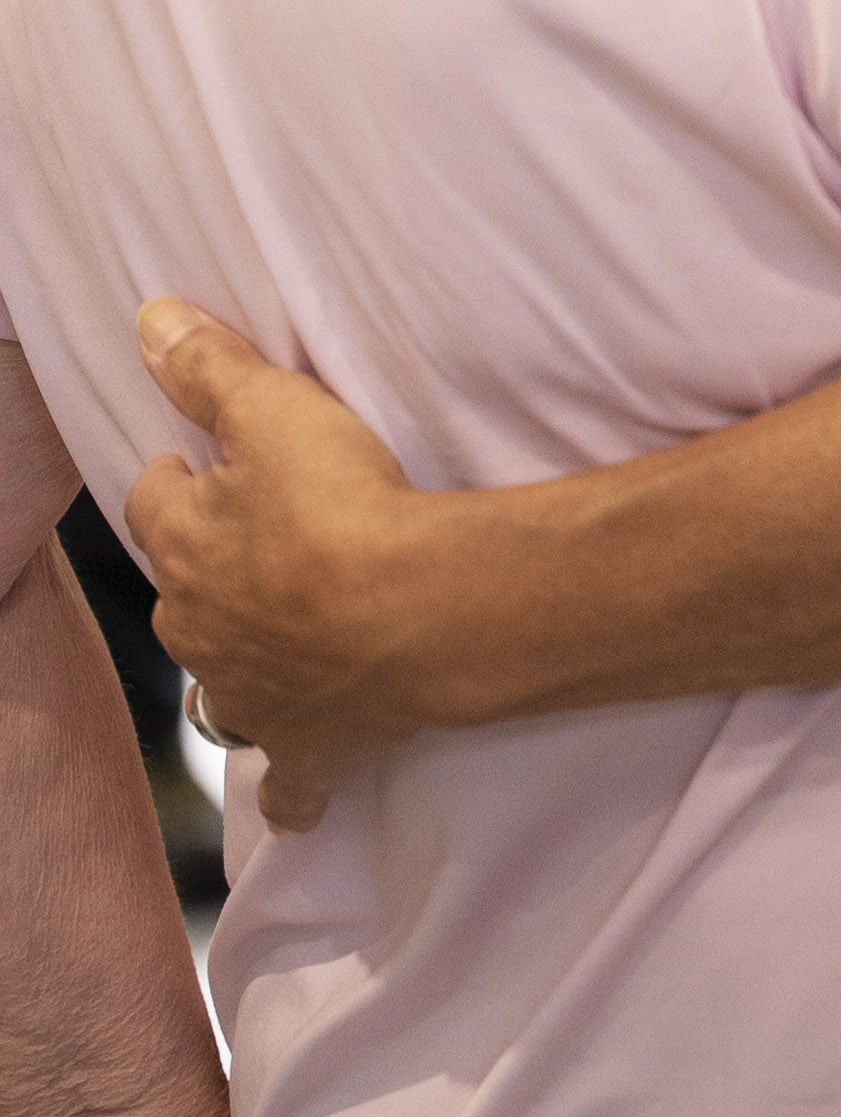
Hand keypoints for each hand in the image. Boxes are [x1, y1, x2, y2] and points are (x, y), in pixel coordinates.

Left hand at [128, 302, 426, 828]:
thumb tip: (149, 318)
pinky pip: (290, 784)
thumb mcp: (275, 409)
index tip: (201, 461)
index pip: (154, 502)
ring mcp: (253, 697)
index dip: (177, 477)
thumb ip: (210, 366)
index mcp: (184, 547)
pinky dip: (290, 789)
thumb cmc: (342, 504)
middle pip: (185, 594)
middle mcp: (201, 631)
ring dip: (242, 662)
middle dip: (211, 570)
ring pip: (224, 684)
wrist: (415, 612)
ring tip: (282, 636)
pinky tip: (298, 798)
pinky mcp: (312, 748)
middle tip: (263, 540)